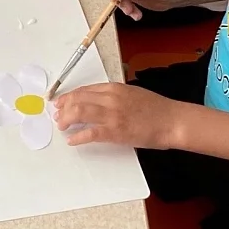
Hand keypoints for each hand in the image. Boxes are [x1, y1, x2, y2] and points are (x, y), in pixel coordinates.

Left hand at [52, 81, 178, 148]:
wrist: (171, 120)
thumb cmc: (155, 108)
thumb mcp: (132, 93)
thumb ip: (114, 95)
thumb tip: (97, 100)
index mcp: (114, 88)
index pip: (84, 90)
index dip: (69, 96)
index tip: (60, 102)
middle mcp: (110, 98)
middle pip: (77, 99)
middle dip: (63, 108)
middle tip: (57, 116)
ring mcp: (112, 115)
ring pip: (79, 112)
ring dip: (66, 120)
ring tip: (62, 126)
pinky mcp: (115, 131)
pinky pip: (90, 133)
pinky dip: (77, 137)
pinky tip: (72, 140)